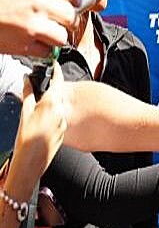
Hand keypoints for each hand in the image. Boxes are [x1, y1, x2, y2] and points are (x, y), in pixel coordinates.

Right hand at [0, 0, 79, 56]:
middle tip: (67, 19)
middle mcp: (36, 0)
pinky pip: (46, 51)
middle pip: (70, 14)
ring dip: (60, 35)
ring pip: (62, 35)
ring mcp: (30, 24)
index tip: (75, 1)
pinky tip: (39, 43)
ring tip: (54, 32)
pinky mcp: (20, 44)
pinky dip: (45, 49)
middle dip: (71, 18)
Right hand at [11, 62, 66, 182]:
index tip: (55, 64)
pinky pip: (59, 119)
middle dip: (50, 92)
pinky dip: (51, 117)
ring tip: (36, 115)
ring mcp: (64, 121)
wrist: (30, 163)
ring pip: (58, 107)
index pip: (58, 80)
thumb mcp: (24, 113)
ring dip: (50, 106)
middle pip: (58, 94)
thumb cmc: (25, 139)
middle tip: (40, 92)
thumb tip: (26, 80)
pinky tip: (41, 125)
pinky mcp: (64, 130)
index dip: (56, 71)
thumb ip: (28, 94)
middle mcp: (61, 110)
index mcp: (51, 103)